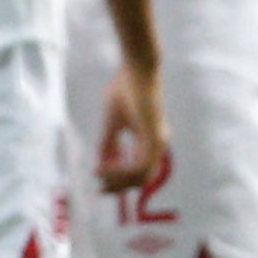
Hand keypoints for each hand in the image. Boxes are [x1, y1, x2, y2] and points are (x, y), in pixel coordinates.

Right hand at [95, 63, 166, 194]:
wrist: (137, 68)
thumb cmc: (125, 89)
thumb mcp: (113, 121)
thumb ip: (109, 142)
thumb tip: (102, 162)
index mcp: (151, 140)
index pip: (139, 170)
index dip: (119, 180)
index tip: (99, 181)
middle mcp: (158, 145)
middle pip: (141, 179)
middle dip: (119, 186)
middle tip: (99, 188)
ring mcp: (158, 143)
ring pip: (141, 176)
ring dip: (118, 180)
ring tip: (99, 174)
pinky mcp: (153, 138)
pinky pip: (139, 166)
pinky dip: (121, 171)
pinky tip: (106, 166)